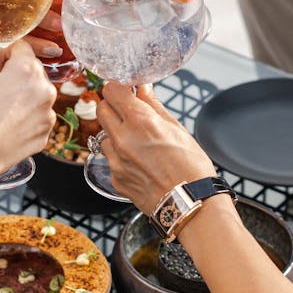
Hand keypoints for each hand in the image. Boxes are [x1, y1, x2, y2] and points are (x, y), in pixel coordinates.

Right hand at [0, 40, 55, 178]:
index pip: (22, 48)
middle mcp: (44, 90)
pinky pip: (38, 116)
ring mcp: (47, 114)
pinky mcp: (45, 134)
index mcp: (27, 71)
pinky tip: (7, 124)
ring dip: (24, 96)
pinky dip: (26, 117)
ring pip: (37, 95)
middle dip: (17, 74)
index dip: (7, 51)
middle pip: (33, 71)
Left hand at [97, 82, 215, 213]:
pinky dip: (119, 154)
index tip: (126, 90)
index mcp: (139, 122)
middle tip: (128, 110)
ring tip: (137, 140)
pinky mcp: (114, 178)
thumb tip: (143, 89)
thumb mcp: (177, 128)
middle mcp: (122, 139)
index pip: (111, 91)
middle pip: (101, 109)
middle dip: (113, 105)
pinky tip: (138, 160)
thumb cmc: (191, 167)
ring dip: (115, 131)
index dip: (118, 87)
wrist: (191, 204)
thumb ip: (154, 106)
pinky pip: (109, 157)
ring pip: (103, 134)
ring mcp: (115, 160)